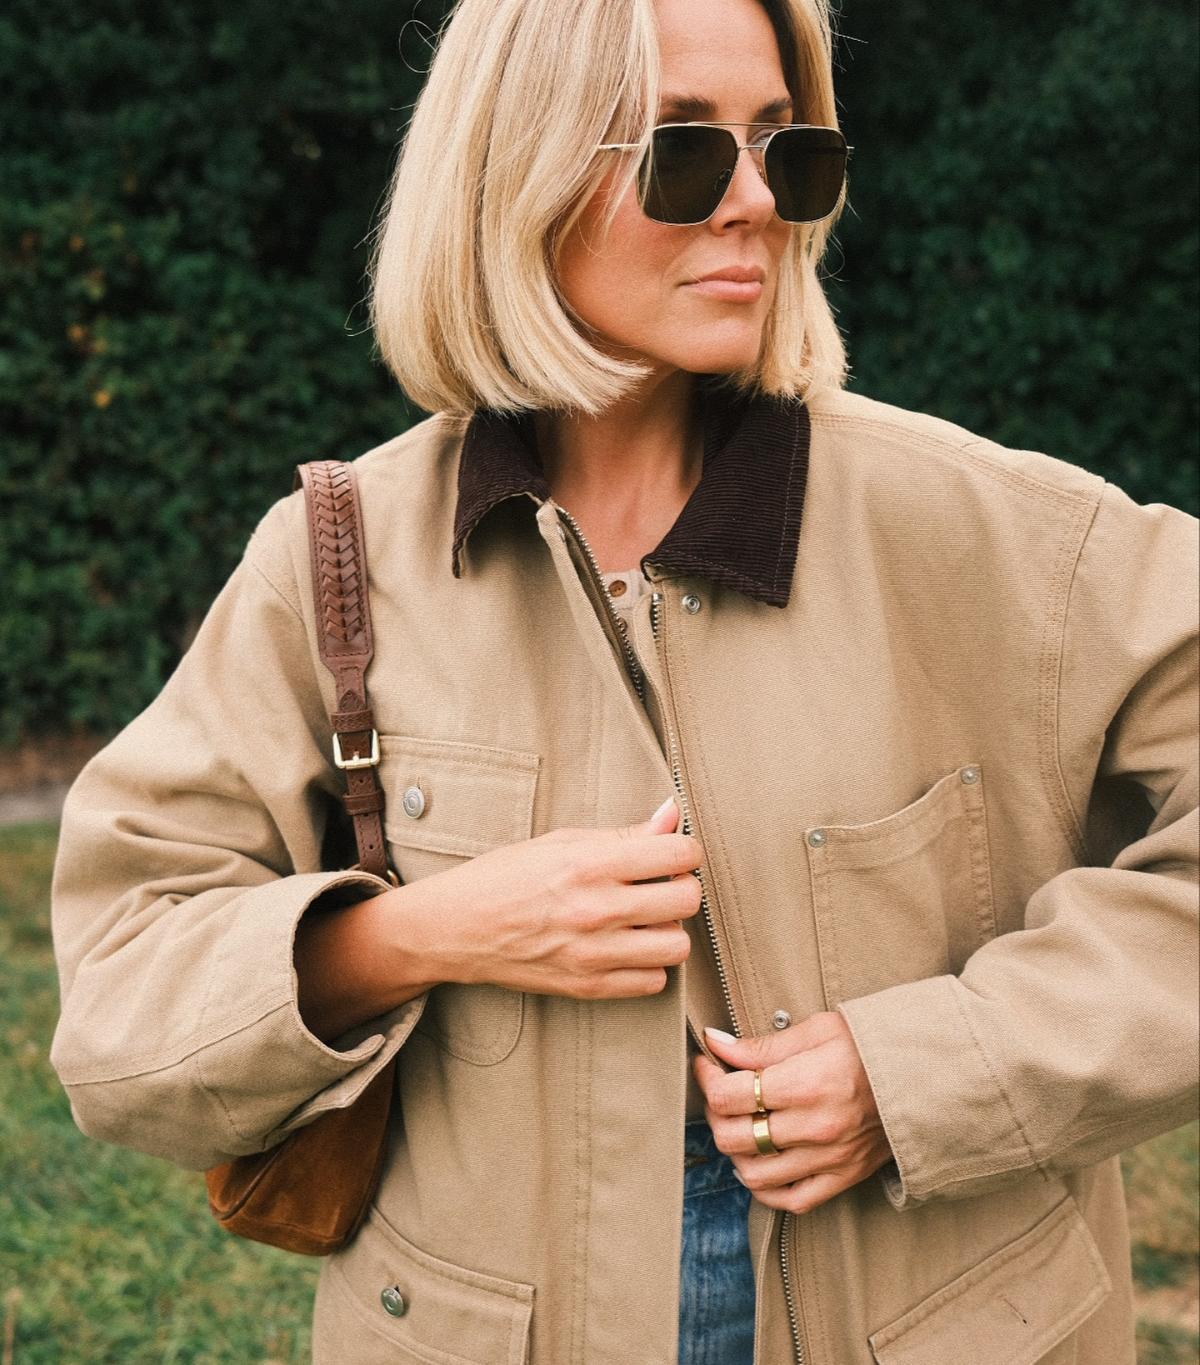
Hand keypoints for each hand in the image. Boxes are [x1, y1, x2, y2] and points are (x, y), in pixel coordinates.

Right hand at [400, 797, 700, 997]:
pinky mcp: (588, 986)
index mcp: (589, 864)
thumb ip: (623, 834)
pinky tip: (628, 947)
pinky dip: (649, 964)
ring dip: (668, 929)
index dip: (683, 850)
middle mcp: (596, 909)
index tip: (672, 853)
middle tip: (660, 884)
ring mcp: (594, 953)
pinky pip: (653, 981)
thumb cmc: (505, 877)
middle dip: (681, 886)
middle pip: (686, 899)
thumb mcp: (561, 841)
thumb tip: (672, 816)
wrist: (457, 928)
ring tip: (645, 919)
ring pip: (678, 945)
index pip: (678, 854)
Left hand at [694, 1012, 892, 1214]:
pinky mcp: (842, 1178)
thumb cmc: (868, 1045)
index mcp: (805, 1084)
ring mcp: (828, 1159)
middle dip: (716, 1113)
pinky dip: (764, 1188)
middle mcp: (814, 1128)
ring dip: (735, 1151)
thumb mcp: (816, 1030)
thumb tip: (715, 1042)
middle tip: (721, 1093)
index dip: (707, 1078)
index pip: (728, 1095)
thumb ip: (762, 1044)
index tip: (707, 1064)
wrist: (925, 1075)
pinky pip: (789, 1200)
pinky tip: (760, 1162)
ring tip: (740, 1126)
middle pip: (734, 1136)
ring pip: (754, 1174)